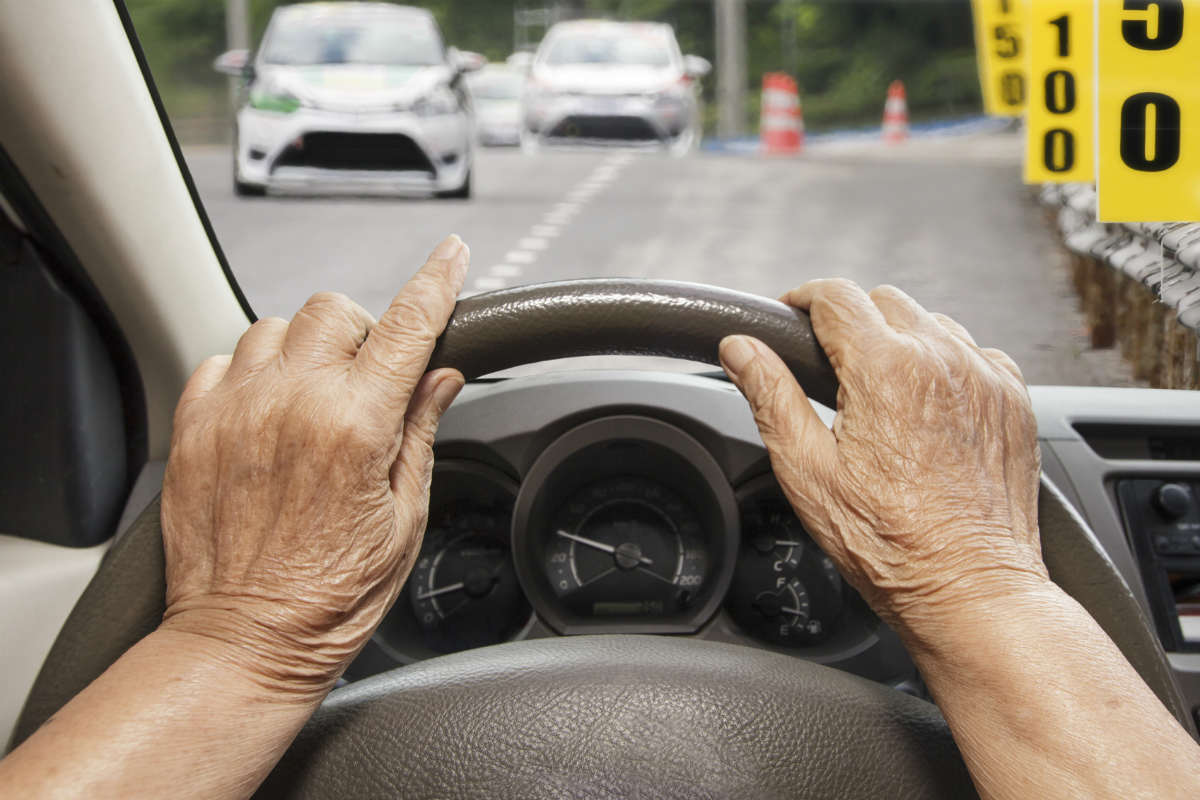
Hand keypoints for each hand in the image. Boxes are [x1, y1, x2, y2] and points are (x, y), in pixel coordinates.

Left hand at [159, 235, 468, 696]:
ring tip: (311, 401)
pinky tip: (266, 414)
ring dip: (303, 350)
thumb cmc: (329, 597)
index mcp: (355, 427)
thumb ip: (419, 432)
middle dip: (362, 333)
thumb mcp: (404, 518)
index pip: (407, 327)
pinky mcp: (193, 428)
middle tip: (369, 382)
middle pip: (334, 310)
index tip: (450, 256)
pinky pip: (221, 360)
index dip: (436, 282)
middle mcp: (291, 405)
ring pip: (274, 327)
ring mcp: (236, 412)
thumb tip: (440, 378)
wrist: (245, 642)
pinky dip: (249, 373)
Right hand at [719, 280, 1048, 646]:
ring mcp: (985, 377)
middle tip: (828, 364)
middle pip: (884, 301)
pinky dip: (947, 364)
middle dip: (850, 320)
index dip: (802, 299)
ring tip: (878, 391)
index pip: (835, 295)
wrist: (969, 587)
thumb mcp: (807, 471)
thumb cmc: (889, 543)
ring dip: (900, 340)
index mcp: (885, 369)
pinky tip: (927, 406)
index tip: (790, 315)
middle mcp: (942, 360)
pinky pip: (975, 353)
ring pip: (932, 323)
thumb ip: (770, 396)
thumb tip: (740, 350)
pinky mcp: (1013, 400)